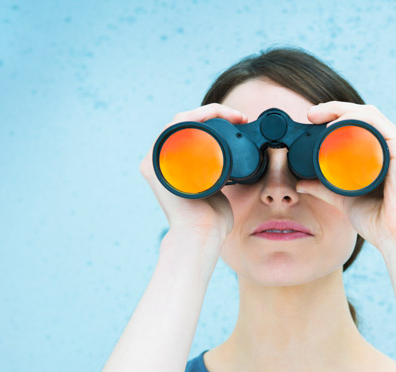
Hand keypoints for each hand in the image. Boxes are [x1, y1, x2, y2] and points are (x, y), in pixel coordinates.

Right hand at [139, 103, 249, 246]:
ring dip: (207, 112)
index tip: (241, 121)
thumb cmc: (211, 219)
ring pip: (180, 122)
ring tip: (231, 115)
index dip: (217, 118)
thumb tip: (232, 172)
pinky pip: (172, 128)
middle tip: (240, 117)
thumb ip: (219, 179)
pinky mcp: (153, 164)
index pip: (194, 129)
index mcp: (174, 163)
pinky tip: (209, 113)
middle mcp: (161, 159)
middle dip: (215, 113)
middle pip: (188, 123)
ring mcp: (155, 161)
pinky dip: (190, 116)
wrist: (201, 234)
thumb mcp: (216, 190)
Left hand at [296, 102, 395, 252]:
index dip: (336, 115)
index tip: (312, 119)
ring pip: (369, 114)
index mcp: (388, 152)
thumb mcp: (345, 199)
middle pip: (364, 114)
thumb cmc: (379, 223)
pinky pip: (378, 124)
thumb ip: (325, 189)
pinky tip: (337, 125)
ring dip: (341, 110)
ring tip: (319, 117)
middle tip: (310, 114)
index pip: (362, 122)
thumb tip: (301, 183)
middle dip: (335, 108)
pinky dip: (356, 119)